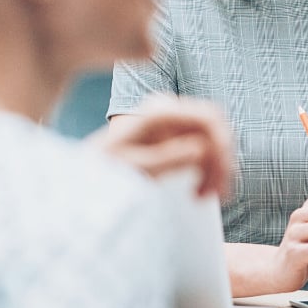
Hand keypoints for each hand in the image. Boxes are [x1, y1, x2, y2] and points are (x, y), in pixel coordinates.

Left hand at [90, 95, 232, 197]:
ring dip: (217, 169)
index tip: (222, 176)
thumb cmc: (103, 171)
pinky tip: (199, 190)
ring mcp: (176, 123)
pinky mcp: (177, 137)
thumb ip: (166, 158)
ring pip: (214, 142)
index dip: (222, 145)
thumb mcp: (132, 168)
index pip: (208, 118)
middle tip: (215, 194)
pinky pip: (206, 150)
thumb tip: (202, 150)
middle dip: (221, 161)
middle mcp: (171, 111)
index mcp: (159, 112)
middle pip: (216, 130)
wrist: (85, 174)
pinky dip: (208, 170)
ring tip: (203, 196)